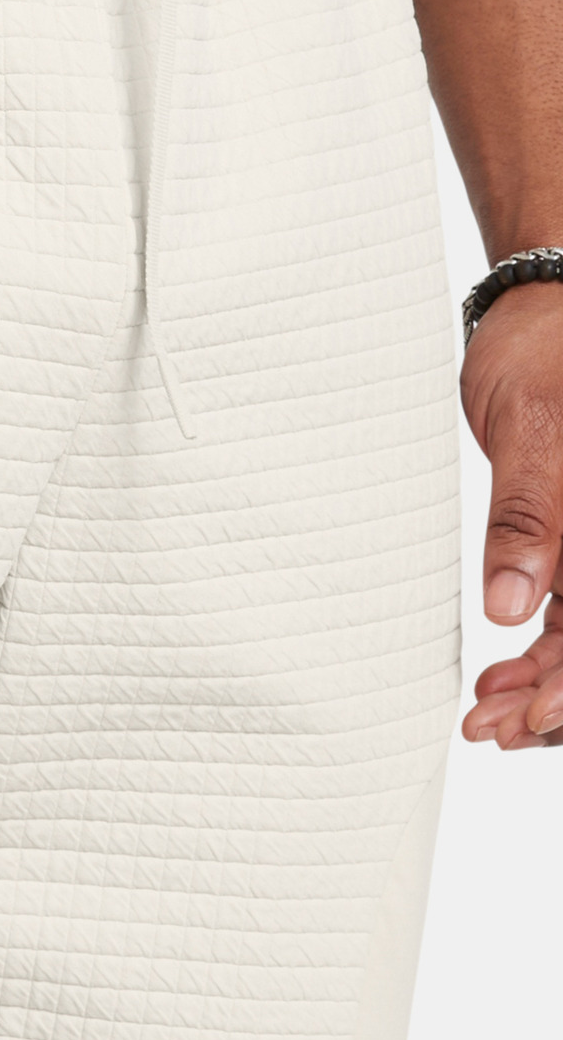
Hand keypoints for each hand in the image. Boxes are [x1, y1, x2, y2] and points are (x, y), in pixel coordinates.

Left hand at [461, 281, 562, 747]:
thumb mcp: (534, 424)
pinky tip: (496, 684)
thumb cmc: (544, 348)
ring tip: (484, 719)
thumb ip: (530, 515)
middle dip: (561, 697)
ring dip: (545, 686)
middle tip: (492, 729)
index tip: (537, 717)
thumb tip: (512, 607)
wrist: (537, 310)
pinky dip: (540, 656)